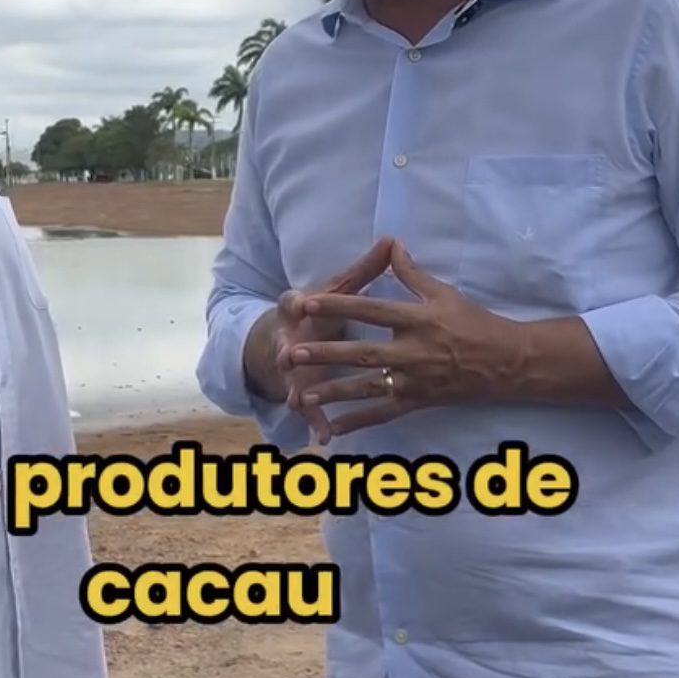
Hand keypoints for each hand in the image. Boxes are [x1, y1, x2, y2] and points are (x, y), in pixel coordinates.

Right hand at [267, 237, 395, 443]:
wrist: (285, 340)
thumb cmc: (319, 311)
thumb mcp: (340, 287)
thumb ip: (366, 269)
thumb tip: (392, 240)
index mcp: (301, 310)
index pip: (294, 302)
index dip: (297, 303)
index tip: (302, 303)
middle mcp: (292, 340)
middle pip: (289, 345)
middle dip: (290, 352)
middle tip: (288, 357)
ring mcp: (296, 371)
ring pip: (296, 382)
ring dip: (299, 392)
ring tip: (299, 402)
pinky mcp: (305, 393)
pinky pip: (311, 411)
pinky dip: (317, 424)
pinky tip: (325, 437)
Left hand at [278, 239, 523, 437]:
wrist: (507, 362)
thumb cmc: (473, 322)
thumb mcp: (443, 292)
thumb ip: (411, 272)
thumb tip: (391, 244)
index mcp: (417, 320)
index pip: (371, 310)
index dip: (339, 305)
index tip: (309, 303)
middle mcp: (413, 352)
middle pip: (362, 353)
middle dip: (326, 354)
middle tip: (293, 353)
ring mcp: (414, 381)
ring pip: (368, 388)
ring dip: (335, 391)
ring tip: (304, 394)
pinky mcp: (418, 402)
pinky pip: (383, 414)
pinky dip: (357, 422)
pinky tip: (332, 427)